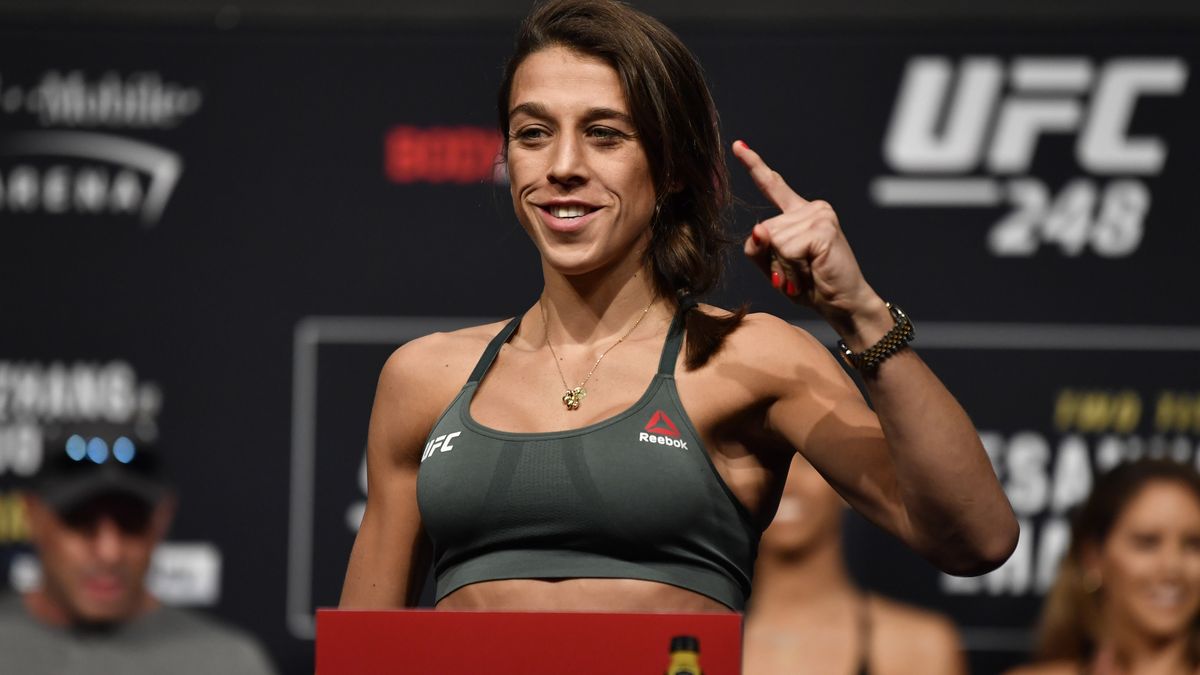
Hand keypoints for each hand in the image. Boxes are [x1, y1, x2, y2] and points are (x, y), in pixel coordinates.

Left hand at [733, 140, 887, 339]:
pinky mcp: (823, 228)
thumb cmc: (811, 286)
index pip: (773, 186)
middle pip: (764, 229)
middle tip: (798, 273)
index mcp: (800, 214)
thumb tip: (759, 229)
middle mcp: (812, 208)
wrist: (843, 304)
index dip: (754, 165)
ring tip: (806, 274)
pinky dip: (791, 268)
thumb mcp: (775, 267)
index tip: (737, 145)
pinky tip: (811, 272)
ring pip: (772, 239)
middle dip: (773, 260)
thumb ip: (758, 248)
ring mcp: (819, 214)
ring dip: (783, 267)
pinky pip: (785, 248)